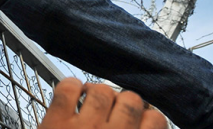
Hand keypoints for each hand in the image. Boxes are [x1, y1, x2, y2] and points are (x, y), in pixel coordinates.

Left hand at [38, 78, 166, 128]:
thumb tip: (148, 125)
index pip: (157, 120)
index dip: (148, 117)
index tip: (141, 120)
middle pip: (131, 99)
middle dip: (124, 103)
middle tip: (115, 112)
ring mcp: (84, 128)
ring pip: (102, 90)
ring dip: (99, 95)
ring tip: (93, 104)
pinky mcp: (55, 123)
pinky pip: (68, 88)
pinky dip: (70, 87)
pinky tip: (72, 94)